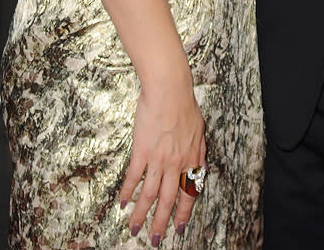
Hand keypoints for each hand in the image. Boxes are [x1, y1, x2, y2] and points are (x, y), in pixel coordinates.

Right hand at [120, 84, 205, 243]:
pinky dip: (128, 192)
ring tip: (134, 228)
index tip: (179, 229)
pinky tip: (123, 203)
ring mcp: (158, 159)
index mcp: (191, 159)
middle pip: (168, 200)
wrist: (170, 89)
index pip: (189, 193)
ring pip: (149, 194)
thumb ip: (198, 153)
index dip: (184, 213)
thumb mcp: (200, 131)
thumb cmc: (185, 105)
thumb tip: (199, 169)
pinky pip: (134, 177)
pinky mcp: (141, 151)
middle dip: (160, 222)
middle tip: (154, 239)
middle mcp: (176, 163)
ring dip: (141, 214)